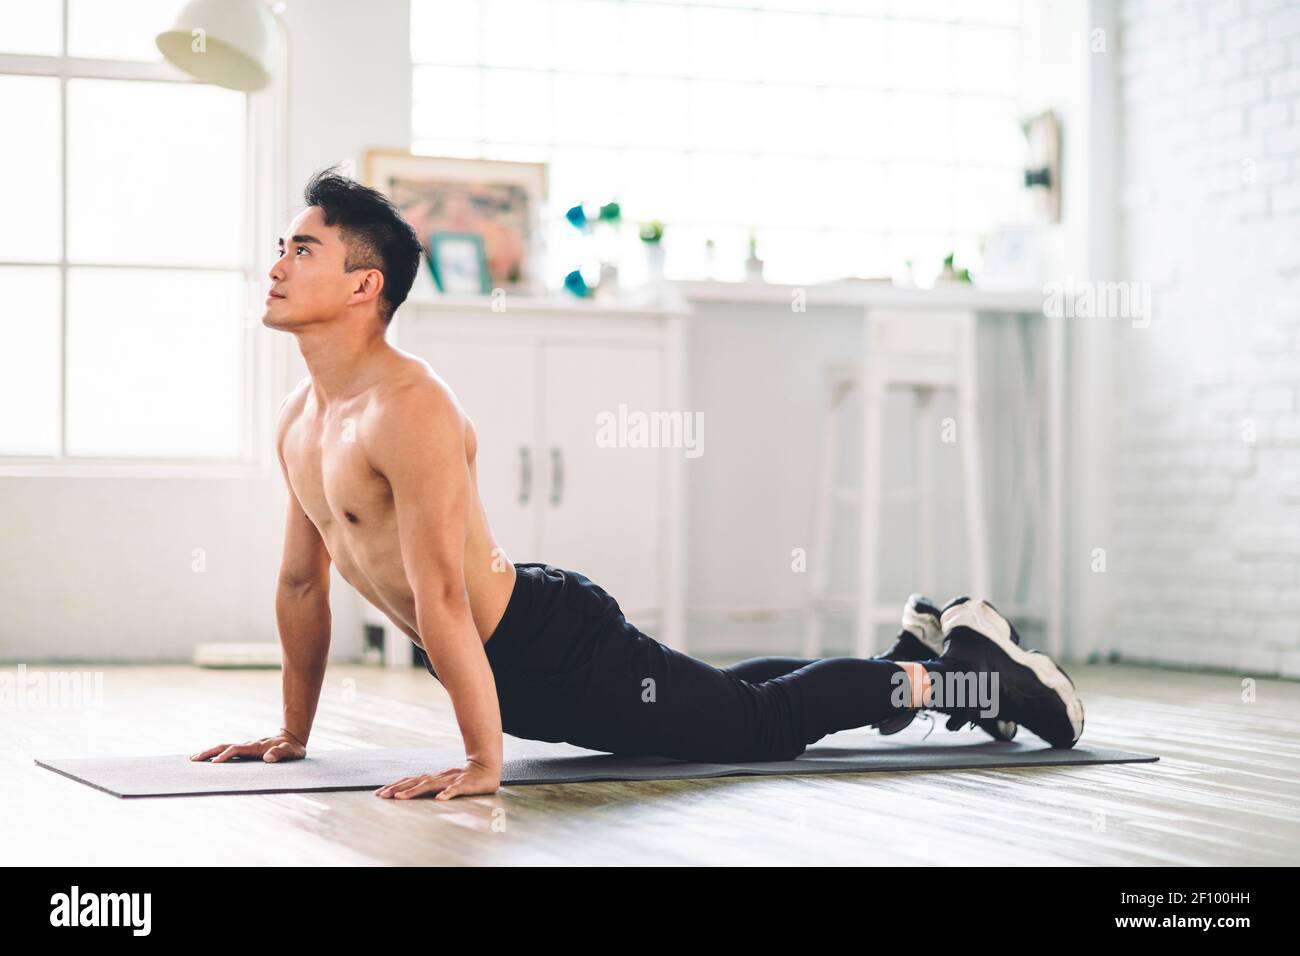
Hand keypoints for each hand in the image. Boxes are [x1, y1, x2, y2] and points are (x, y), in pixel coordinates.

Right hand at [190, 731, 306, 763]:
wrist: (293, 738)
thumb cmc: (293, 748)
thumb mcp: (292, 752)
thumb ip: (281, 753)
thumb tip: (267, 759)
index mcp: (256, 747)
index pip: (236, 750)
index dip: (226, 756)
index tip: (215, 764)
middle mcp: (248, 746)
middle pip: (224, 746)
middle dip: (209, 752)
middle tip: (193, 760)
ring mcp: (246, 748)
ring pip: (224, 748)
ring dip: (209, 753)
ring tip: (194, 760)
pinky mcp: (246, 751)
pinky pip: (228, 752)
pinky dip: (216, 755)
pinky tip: (208, 761)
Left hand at [375, 759, 500, 799]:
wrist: (486, 767)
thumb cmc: (462, 777)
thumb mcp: (442, 782)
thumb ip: (428, 787)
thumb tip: (408, 791)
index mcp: (432, 778)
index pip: (410, 781)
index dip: (395, 786)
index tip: (379, 793)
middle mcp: (438, 778)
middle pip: (414, 782)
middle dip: (397, 789)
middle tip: (382, 796)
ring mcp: (450, 780)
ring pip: (430, 785)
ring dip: (414, 791)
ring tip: (400, 797)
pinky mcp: (464, 784)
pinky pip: (455, 789)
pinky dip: (448, 793)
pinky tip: (441, 798)